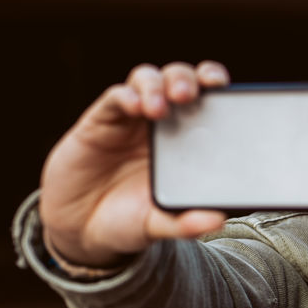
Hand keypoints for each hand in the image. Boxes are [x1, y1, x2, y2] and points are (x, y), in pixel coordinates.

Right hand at [39, 60, 231, 266]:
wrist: (81, 228)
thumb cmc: (127, 220)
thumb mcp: (160, 225)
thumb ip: (187, 224)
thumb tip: (217, 219)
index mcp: (186, 142)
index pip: (207, 102)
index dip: (217, 87)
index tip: (226, 90)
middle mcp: (161, 124)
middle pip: (179, 80)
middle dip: (188, 79)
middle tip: (189, 96)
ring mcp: (131, 119)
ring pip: (148, 79)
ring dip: (157, 85)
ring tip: (160, 108)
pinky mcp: (100, 121)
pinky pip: (116, 97)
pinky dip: (127, 97)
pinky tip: (135, 108)